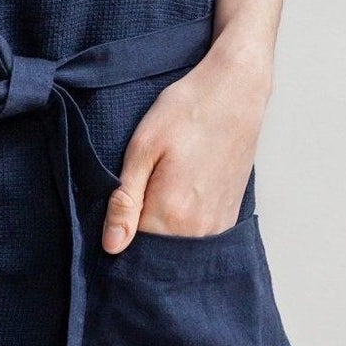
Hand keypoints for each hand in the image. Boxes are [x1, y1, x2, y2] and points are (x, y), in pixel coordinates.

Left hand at [101, 43, 271, 252]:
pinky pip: (197, 237)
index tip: (113, 215)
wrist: (235, 92)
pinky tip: (177, 197)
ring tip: (159, 191)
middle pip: (158, 254)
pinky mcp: (229, 216)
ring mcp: (218, 226)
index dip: (116, 237)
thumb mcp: (143, 149)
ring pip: (178, 247)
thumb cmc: (186, 112)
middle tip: (135, 199)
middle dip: (139, 239)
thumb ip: (125, 201)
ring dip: (162, 232)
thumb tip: (111, 246)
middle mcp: (199, 230)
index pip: (132, 252)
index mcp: (172, 215)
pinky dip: (182, 227)